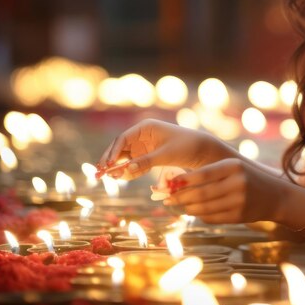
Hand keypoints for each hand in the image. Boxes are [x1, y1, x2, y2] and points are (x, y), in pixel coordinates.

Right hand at [96, 119, 231, 180]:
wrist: (202, 151)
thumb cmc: (186, 147)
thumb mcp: (165, 154)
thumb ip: (146, 161)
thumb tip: (126, 169)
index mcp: (146, 127)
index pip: (123, 138)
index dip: (113, 152)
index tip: (107, 165)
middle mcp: (143, 134)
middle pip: (120, 147)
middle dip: (111, 160)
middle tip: (101, 173)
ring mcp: (145, 145)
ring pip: (125, 156)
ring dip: (118, 166)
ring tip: (112, 178)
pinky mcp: (149, 155)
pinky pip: (134, 163)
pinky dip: (129, 170)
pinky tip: (124, 177)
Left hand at [162, 158, 284, 224]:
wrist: (274, 195)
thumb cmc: (247, 178)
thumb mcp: (234, 168)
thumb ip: (210, 173)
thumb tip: (179, 181)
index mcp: (234, 166)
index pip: (203, 174)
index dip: (184, 180)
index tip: (171, 183)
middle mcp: (237, 182)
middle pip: (201, 193)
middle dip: (181, 197)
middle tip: (168, 198)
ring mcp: (239, 201)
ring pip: (204, 208)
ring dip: (188, 208)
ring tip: (181, 206)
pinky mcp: (239, 216)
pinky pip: (212, 218)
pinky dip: (201, 215)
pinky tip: (196, 212)